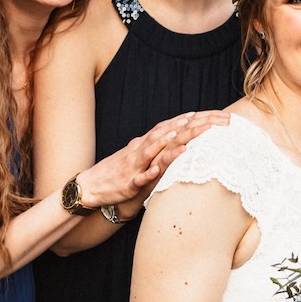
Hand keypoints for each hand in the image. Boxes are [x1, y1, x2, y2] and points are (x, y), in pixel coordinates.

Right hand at [83, 111, 229, 209]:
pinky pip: (140, 178)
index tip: (209, 114)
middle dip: (188, 127)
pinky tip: (158, 170)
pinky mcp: (128, 183)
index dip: (188, 121)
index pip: (170, 128)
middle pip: (167, 135)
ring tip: (185, 134)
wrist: (90, 187)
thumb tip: (178, 143)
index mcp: (145, 144)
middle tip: (209, 121)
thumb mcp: (140, 158)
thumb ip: (157, 151)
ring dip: (167, 142)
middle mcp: (140, 150)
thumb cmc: (118, 173)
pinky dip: (149, 172)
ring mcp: (134, 165)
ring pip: (152, 151)